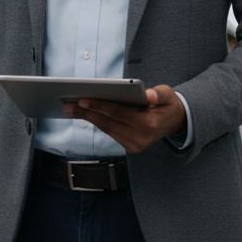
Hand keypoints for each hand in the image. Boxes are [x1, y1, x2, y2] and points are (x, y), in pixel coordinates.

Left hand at [62, 84, 185, 153]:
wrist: (175, 122)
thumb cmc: (167, 103)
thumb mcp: (167, 94)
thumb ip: (158, 94)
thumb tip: (149, 95)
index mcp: (148, 124)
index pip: (118, 113)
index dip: (99, 105)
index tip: (81, 98)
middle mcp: (140, 138)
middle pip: (107, 122)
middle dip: (85, 112)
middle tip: (66, 104)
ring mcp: (135, 145)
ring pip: (106, 128)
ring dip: (86, 118)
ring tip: (69, 108)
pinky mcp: (131, 147)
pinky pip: (110, 132)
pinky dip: (96, 122)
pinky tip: (84, 113)